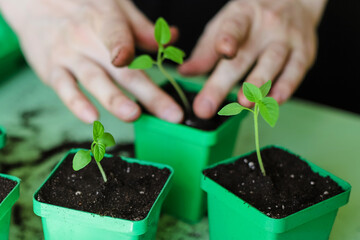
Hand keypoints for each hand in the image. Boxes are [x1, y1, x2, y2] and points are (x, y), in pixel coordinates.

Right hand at [0, 0, 182, 122]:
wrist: (33, 3)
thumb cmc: (81, 6)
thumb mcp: (113, 7)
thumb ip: (142, 28)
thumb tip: (174, 37)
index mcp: (106, 21)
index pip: (121, 36)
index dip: (132, 49)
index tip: (158, 65)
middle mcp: (87, 39)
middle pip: (121, 70)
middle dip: (148, 94)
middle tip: (171, 114)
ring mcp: (69, 56)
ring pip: (94, 80)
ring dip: (115, 100)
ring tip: (134, 115)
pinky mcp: (52, 70)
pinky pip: (65, 89)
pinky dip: (77, 104)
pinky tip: (92, 119)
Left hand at [179, 0, 326, 118]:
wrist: (296, 0)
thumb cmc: (252, 19)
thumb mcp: (225, 25)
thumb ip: (206, 51)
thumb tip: (184, 72)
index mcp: (243, 15)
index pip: (234, 27)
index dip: (228, 38)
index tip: (223, 50)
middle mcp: (267, 25)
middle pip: (245, 56)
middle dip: (224, 83)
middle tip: (206, 106)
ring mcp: (288, 38)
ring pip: (273, 62)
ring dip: (259, 85)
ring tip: (244, 103)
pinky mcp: (305, 52)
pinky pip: (296, 71)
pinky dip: (286, 87)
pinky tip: (274, 101)